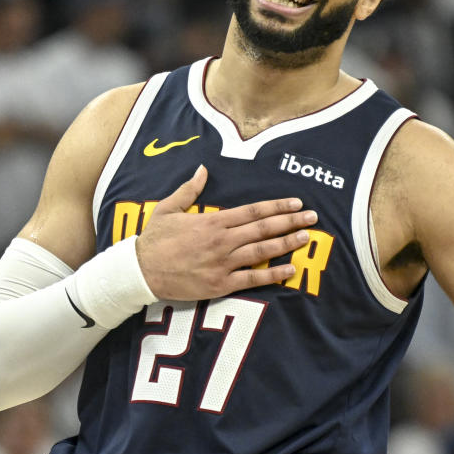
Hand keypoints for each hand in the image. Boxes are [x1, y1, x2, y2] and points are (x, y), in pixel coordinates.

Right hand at [136, 166, 316, 300]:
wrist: (140, 271)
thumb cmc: (153, 240)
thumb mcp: (168, 208)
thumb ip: (189, 189)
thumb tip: (202, 169)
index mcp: (213, 221)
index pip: (253, 211)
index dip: (277, 206)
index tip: (296, 203)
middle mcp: (222, 241)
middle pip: (264, 229)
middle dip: (291, 222)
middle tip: (313, 217)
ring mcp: (223, 263)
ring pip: (262, 252)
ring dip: (287, 244)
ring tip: (306, 238)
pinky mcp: (220, 284)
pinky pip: (253, 279)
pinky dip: (273, 275)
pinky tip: (290, 270)